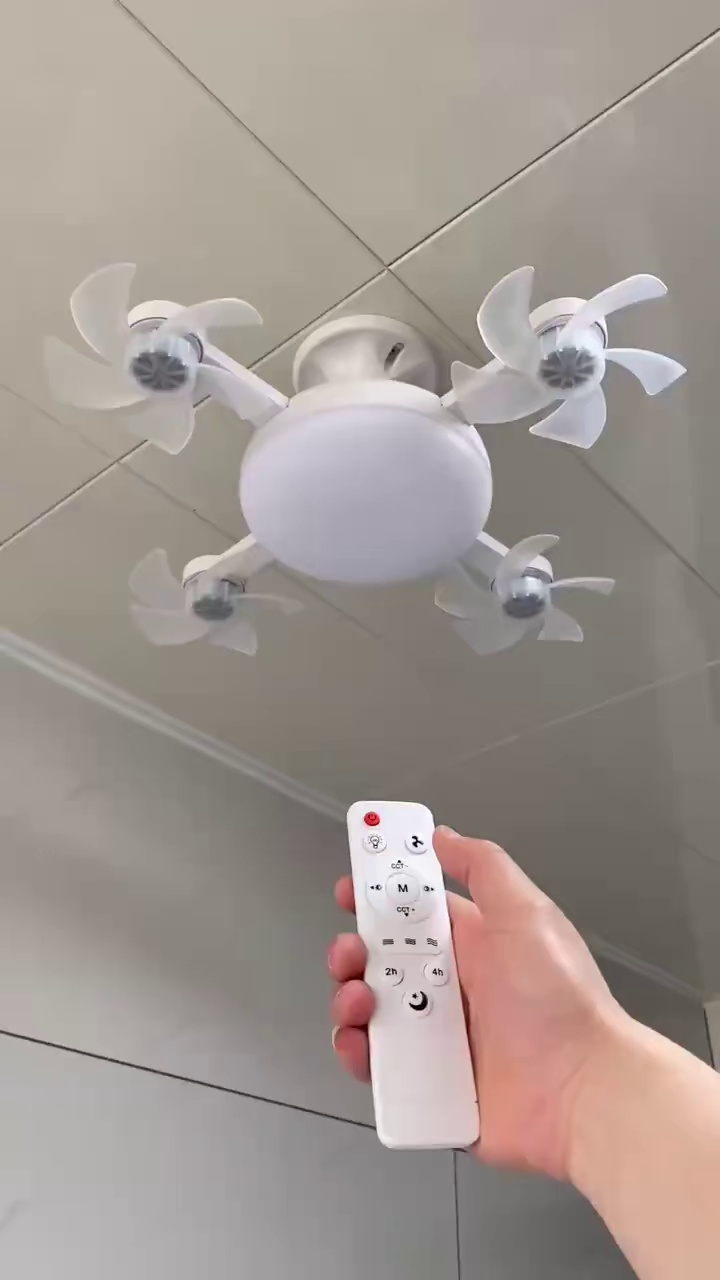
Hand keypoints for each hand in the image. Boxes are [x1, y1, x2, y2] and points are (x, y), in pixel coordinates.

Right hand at [328, 826, 625, 1179]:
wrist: (582, 1092)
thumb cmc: (559, 998)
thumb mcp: (526, 914)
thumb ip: (483, 868)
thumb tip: (442, 836)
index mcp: (474, 946)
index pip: (413, 914)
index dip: (378, 899)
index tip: (349, 892)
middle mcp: (452, 990)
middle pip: (381, 963)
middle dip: (353, 950)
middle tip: (352, 951)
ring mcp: (438, 1041)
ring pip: (372, 1013)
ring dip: (350, 999)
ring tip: (361, 1001)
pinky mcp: (430, 1087)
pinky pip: (380, 1068)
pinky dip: (359, 1054)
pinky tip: (361, 1044)